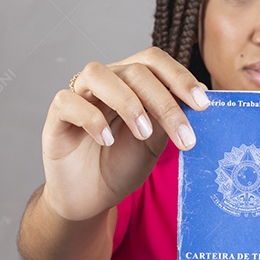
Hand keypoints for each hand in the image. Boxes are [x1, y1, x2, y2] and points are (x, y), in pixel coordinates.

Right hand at [40, 46, 209, 221]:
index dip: (180, 76)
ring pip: (97, 73)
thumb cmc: (122, 165)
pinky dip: (92, 119)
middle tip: (183, 135)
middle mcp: (106, 82)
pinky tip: (106, 140)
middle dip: (163, 102)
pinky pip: (69, 101)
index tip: (202, 104)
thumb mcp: (154, 142)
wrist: (92, 197)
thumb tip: (201, 95)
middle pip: (134, 70)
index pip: (154, 61)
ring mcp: (79, 95)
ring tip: (143, 134)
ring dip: (127, 102)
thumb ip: (168, 118)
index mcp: (131, 82)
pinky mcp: (57, 116)